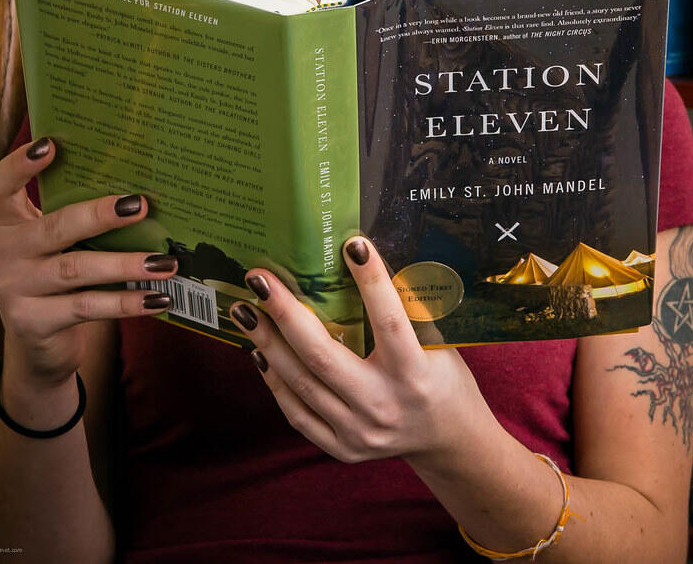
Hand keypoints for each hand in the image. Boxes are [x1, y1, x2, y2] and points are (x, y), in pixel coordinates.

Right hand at [0, 137, 178, 386]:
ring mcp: (15, 290)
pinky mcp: (33, 323)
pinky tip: (157, 298)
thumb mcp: (60, 244)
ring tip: (164, 262)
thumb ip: (81, 219)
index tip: (51, 144)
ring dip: (125, 264)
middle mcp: (5, 254)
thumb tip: (144, 192)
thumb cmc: (60, 275)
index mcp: (9, 224)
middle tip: (141, 205)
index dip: (19, 165)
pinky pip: (87, 307)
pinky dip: (127, 303)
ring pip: (76, 270)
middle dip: (100, 215)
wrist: (40, 341)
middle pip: (54, 227)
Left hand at [228, 236, 486, 464]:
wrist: (446, 441)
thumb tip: (364, 260)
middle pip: (323, 356)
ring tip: (245, 310)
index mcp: (415, 374)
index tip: (351, 245)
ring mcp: (359, 432)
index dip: (371, 282)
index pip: (390, 322)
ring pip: (301, 384)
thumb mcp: (438, 343)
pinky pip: (297, 412)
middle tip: (259, 280)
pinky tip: (261, 351)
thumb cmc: (442, 378)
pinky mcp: (342, 448)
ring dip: (268, 343)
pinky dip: (275, 380)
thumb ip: (406, 311)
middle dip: (285, 313)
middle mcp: (384, 405)